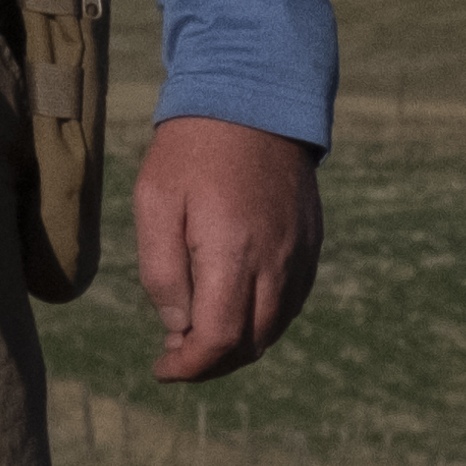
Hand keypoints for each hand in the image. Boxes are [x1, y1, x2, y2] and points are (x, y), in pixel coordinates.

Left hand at [129, 116, 320, 383]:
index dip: (189, 366)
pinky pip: (291, 301)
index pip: (218, 340)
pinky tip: (234, 305)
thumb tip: (178, 328)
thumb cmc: (191, 150)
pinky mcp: (311, 243)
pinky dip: (263, 319)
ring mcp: (299, 254)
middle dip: (211, 363)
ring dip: (238, 344)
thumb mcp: (154, 203)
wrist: (252, 98)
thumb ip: (162, 272)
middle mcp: (275, 261)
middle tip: (176, 354)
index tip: (162, 367)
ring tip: (200, 333)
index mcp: (232, 253)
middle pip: (250, 344)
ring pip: (274, 328)